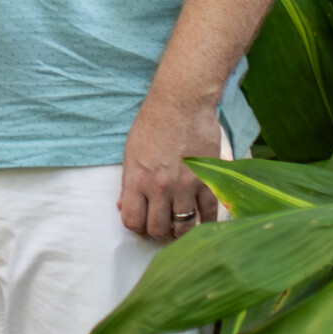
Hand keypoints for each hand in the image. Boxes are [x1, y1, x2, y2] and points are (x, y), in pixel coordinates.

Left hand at [119, 94, 222, 240]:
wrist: (182, 103)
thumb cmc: (153, 122)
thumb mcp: (130, 151)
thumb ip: (128, 182)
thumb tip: (123, 205)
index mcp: (136, 180)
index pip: (132, 221)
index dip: (136, 226)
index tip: (142, 222)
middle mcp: (159, 188)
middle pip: (157, 229)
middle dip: (158, 230)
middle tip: (163, 222)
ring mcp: (185, 186)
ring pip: (182, 226)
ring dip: (181, 229)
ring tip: (181, 222)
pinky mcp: (207, 180)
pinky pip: (209, 213)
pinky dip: (206, 222)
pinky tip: (204, 221)